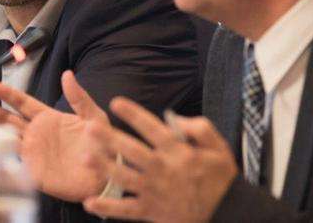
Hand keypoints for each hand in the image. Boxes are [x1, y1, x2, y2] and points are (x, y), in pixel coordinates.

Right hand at [0, 70, 110, 200]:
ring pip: (5, 138)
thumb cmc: (102, 144)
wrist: (106, 174)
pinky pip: (12, 162)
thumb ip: (78, 97)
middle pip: (7, 118)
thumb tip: (67, 74)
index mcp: (48, 118)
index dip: (6, 94)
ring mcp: (33, 152)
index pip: (22, 103)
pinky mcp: (33, 171)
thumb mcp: (93, 117)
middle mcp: (36, 133)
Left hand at [83, 97, 236, 222]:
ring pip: (125, 179)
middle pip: (132, 152)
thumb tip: (174, 117)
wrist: (227, 214)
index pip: (152, 128)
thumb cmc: (220, 177)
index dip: (133, 114)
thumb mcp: (218, 147)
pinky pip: (126, 210)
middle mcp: (163, 170)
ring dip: (104, 168)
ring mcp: (155, 192)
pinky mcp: (151, 212)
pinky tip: (89, 202)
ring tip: (85, 157)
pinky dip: (107, 208)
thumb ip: (199, 127)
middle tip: (90, 128)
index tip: (115, 102)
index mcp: (179, 152)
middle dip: (110, 139)